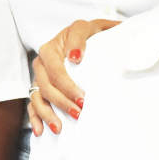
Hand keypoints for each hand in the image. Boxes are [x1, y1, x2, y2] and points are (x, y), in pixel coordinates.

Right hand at [30, 19, 119, 134]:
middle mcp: (47, 53)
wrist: (79, 40)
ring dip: (49, 111)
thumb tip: (126, 35)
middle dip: (64, 95)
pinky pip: (33, 103)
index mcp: (64, 37)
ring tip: (60, 127)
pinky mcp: (38, 85)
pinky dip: (35, 117)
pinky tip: (41, 131)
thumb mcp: (102, 28)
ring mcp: (40, 71)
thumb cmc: (93, 37)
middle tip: (81, 108)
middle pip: (51, 77)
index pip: (66, 49)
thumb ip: (112, 30)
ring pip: (39, 92)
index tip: (77, 61)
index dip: (71, 56)